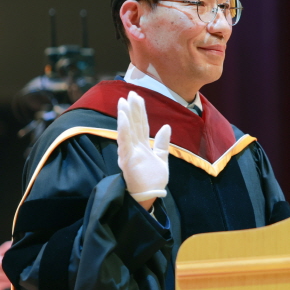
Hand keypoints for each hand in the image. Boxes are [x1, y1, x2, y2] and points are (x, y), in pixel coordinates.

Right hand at [117, 91, 170, 205]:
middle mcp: (133, 148)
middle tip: (130, 92)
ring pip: (127, 130)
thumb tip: (166, 126)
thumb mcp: (162, 159)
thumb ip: (162, 143)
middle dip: (132, 108)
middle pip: (134, 124)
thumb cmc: (153, 181)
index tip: (138, 97)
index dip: (140, 111)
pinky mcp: (127, 159)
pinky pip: (125, 142)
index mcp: (142, 147)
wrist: (150, 197)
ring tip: (123, 101)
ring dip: (125, 115)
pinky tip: (123, 117)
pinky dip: (124, 129)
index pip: (142, 125)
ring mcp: (129, 153)